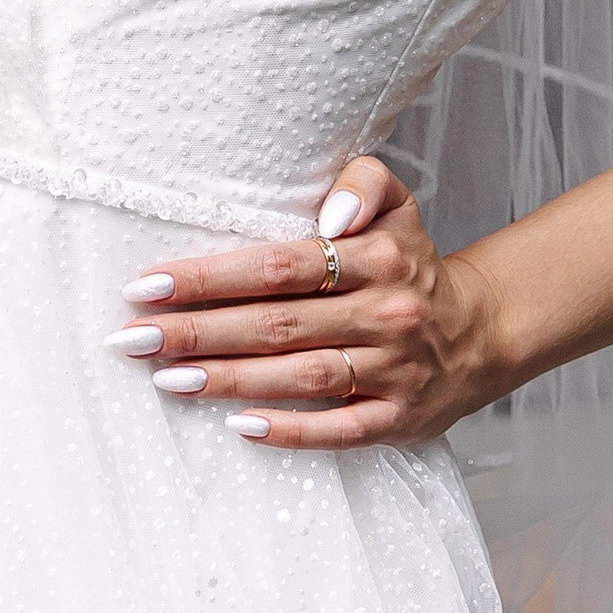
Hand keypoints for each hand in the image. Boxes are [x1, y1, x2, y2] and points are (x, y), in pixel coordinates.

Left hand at [105, 156, 510, 451]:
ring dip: (227, 380)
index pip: (280, 265)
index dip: (212, 276)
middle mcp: (385, 313)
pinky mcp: (397, 419)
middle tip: (132, 337)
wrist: (480, 332)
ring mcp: (393, 371)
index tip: (150, 283)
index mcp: (378, 257)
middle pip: (277, 324)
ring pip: (298, 376)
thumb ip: (364, 182)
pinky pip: (338, 430)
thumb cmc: (410, 262)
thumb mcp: (398, 204)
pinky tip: (239, 426)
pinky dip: (289, 430)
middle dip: (197, 331)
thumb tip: (329, 211)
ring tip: (165, 378)